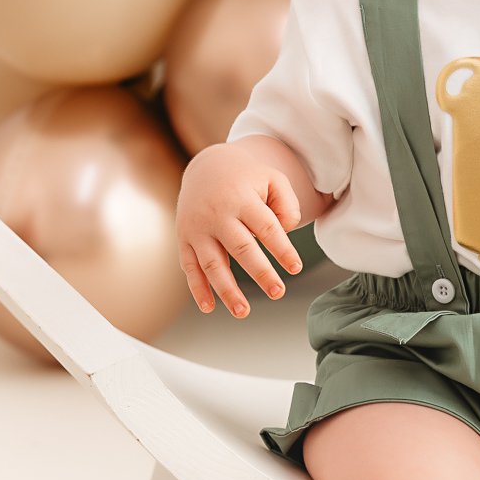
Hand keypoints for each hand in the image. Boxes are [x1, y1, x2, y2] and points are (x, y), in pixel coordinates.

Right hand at [176, 143, 304, 316]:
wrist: (206, 167)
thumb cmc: (247, 178)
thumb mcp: (273, 179)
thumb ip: (287, 204)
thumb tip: (286, 232)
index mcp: (242, 199)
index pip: (266, 227)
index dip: (282, 249)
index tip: (295, 267)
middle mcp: (217, 214)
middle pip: (241, 247)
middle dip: (260, 272)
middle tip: (278, 292)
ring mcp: (198, 228)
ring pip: (212, 263)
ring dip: (227, 290)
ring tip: (243, 312)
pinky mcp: (184, 238)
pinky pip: (190, 267)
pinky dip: (197, 288)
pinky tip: (209, 307)